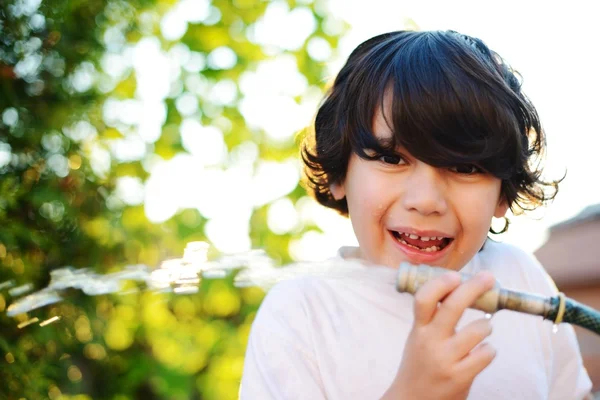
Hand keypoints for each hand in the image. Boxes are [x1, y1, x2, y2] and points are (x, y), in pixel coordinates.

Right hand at [381, 271, 495, 399]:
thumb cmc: (420, 363)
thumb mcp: (418, 337)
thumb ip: (433, 317)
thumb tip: (459, 287)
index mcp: (418, 329)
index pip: (423, 299)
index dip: (440, 284)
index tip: (455, 275)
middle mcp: (430, 342)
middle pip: (454, 306)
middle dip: (474, 288)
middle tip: (488, 278)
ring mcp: (445, 360)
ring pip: (479, 329)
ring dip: (486, 327)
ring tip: (482, 330)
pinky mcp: (460, 377)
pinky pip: (486, 353)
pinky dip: (488, 350)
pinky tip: (481, 352)